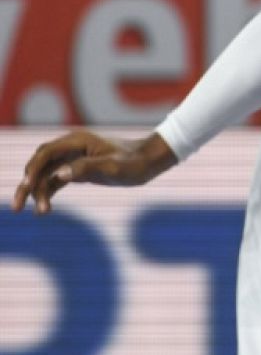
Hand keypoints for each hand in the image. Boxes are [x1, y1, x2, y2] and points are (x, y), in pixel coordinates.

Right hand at [11, 131, 176, 213]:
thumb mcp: (113, 168)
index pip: (45, 154)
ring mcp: (72, 158)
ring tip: (35, 212)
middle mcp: (70, 147)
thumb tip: (60, 175)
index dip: (33, 170)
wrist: (149, 161)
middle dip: (27, 184)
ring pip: (45, 174)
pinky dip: (48, 192)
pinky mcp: (77, 169)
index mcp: (76, 141)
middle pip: (40, 164)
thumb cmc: (134, 163)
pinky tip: (44, 209)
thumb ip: (86, 169)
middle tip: (18, 207)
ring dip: (37, 192)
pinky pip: (56, 180)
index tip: (26, 187)